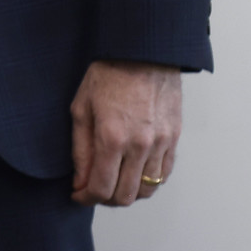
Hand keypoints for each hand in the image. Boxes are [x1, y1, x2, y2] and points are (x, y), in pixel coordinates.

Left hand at [70, 59, 181, 205]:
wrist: (142, 51)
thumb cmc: (108, 73)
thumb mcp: (81, 108)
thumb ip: (80, 151)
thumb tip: (79, 182)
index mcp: (112, 137)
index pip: (101, 188)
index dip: (86, 198)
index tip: (77, 195)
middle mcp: (140, 145)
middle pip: (125, 196)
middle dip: (105, 199)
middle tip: (93, 189)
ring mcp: (161, 143)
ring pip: (147, 190)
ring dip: (127, 192)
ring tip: (113, 180)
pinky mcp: (174, 138)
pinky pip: (164, 174)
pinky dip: (148, 181)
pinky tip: (133, 171)